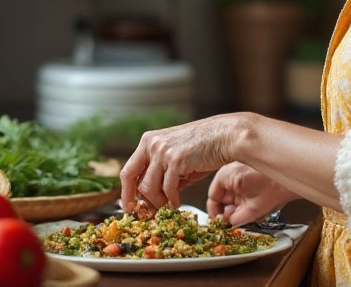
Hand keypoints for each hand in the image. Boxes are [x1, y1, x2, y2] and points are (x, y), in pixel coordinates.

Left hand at [119, 113, 246, 210]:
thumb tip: (152, 199)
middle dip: (142, 200)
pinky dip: (172, 200)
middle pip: (135, 181)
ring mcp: (162, 151)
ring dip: (159, 202)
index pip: (128, 171)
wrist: (224, 136)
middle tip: (150, 213)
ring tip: (168, 207)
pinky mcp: (175, 160)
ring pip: (149, 187)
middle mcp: (151, 144)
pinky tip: (177, 203)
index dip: (126, 192)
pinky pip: (167, 188)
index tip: (128, 206)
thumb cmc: (203, 148)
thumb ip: (161, 174)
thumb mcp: (176, 158)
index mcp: (148, 141)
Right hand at [207, 162, 295, 225]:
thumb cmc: (275, 187)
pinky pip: (241, 187)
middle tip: (233, 221)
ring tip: (245, 214)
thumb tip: (229, 223)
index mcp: (226, 175)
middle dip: (227, 210)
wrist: (294, 177)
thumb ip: (236, 218)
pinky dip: (244, 198)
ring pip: (232, 192)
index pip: (212, 196)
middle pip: (222, 194)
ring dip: (236, 205)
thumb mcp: (252, 210)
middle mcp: (231, 170)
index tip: (220, 222)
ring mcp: (240, 169)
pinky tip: (252, 205)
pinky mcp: (250, 171)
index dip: (215, 212)